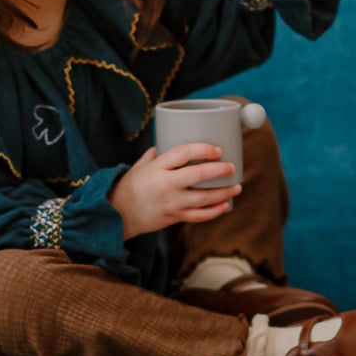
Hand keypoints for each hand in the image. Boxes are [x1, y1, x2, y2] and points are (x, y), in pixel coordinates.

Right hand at [109, 144, 240, 239]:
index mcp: (157, 167)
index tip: (218, 150)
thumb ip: (158, 153)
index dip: (203, 149)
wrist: (119, 214)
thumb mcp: (141, 165)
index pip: (183, 153)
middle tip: (233, 168)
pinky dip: (214, 211)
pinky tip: (225, 206)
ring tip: (237, 187)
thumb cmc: (131, 186)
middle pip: (198, 175)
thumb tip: (175, 139)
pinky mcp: (174, 217)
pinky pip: (199, 216)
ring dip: (223, 193)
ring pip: (203, 198)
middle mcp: (165, 184)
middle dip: (220, 171)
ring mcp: (171, 203)